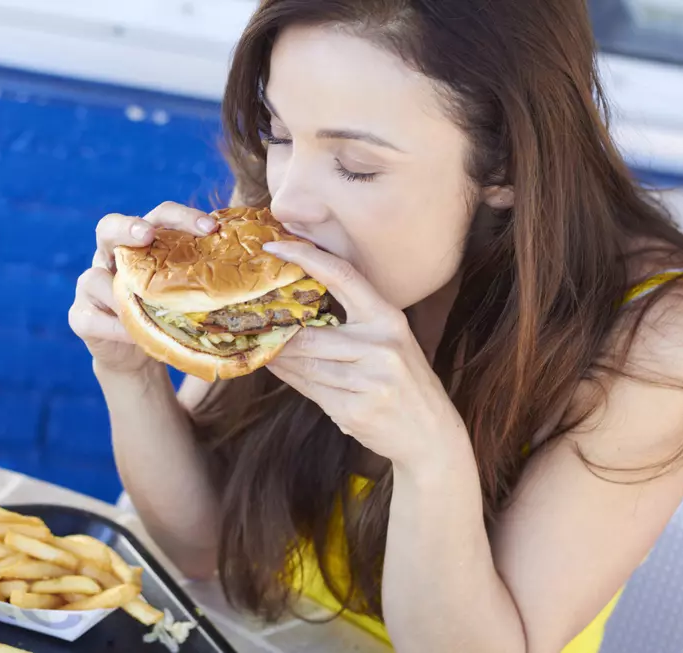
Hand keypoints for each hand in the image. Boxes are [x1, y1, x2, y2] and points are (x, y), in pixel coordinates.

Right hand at [69, 202, 217, 375]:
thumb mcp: (185, 295)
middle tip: (146, 235)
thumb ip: (206, 280)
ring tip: (144, 307)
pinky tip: (133, 334)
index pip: (158, 217)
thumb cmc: (166, 316)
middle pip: (108, 227)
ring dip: (119, 292)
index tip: (209, 227)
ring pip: (93, 278)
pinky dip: (114, 327)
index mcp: (141, 245)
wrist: (133, 354)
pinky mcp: (80, 317)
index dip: (180, 216)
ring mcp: (90, 285)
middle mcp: (111, 256)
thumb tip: (260, 272)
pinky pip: (92, 318)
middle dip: (127, 227)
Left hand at [262, 241, 466, 465]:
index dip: (306, 257)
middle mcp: (382, 347)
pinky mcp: (356, 411)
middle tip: (251, 321)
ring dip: (279, 358)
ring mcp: (370, 382)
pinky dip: (291, 379)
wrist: (431, 436)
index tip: (275, 245)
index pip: (344, 276)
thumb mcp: (389, 343)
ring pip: (306, 365)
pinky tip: (281, 370)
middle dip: (279, 332)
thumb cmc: (403, 383)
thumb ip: (352, 325)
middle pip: (311, 334)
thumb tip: (296, 307)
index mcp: (389, 320)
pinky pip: (310, 390)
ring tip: (262, 348)